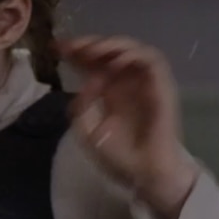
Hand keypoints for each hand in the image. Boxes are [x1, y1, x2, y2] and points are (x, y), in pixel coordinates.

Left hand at [59, 36, 196, 218]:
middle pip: (109, 51)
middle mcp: (127, 82)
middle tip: (72, 46)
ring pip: (132, 49)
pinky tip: (114, 62)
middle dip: (89, 43)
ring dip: (112, 44)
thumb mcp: (87, 131)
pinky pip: (152, 61)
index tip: (56, 47)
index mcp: (109, 90)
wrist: (144, 175)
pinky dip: (133, 56)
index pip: (93, 63)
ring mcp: (145, 82)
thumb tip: (87, 80)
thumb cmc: (119, 157)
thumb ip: (82, 105)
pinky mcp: (162, 86)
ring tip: (92, 51)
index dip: (76, 52)